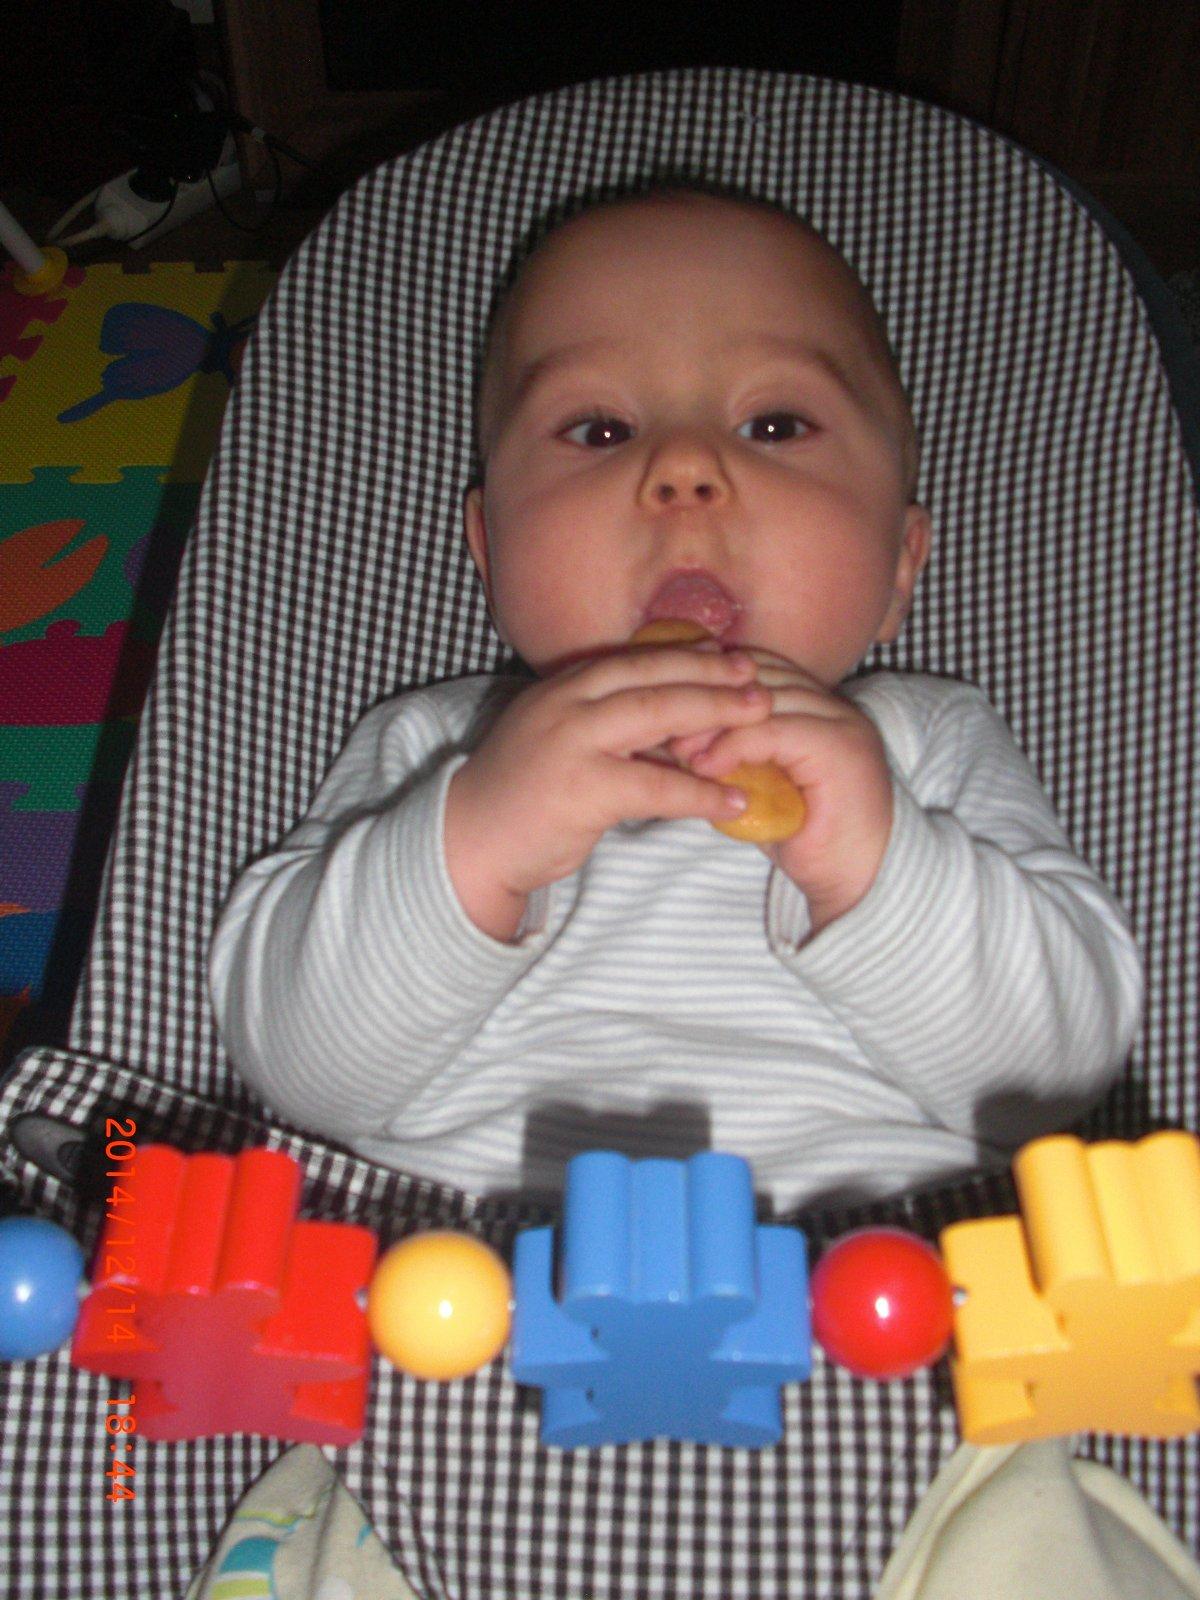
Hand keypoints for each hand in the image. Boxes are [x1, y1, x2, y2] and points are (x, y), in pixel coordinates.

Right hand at [444, 645, 769, 937]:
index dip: (685, 655)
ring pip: (657, 714)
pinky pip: (656, 786)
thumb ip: (607, 726)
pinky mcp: (582, 790)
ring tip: (761, 720)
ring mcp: (572, 743)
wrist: (468, 843)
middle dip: (711, 675)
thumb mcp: (561, 742)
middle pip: (652, 677)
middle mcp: (566, 704)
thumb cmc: (521, 797)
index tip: (728, 656)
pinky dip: (700, 793)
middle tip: (757, 678)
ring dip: (716, 714)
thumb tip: (677, 723)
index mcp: (562, 689)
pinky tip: (731, 801)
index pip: (633, 659)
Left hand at [673, 651, 893, 933]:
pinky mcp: (840, 749)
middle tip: (661, 726)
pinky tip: (705, 767)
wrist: (860, 882)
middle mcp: (835, 705)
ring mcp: (842, 723)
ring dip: (714, 723)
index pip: (759, 668)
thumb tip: (676, 738)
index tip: (668, 705)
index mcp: (819, 706)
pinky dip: (734, 746)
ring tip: (678, 749)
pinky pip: (775, 732)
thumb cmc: (806, 840)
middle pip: (760, 675)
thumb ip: (733, 756)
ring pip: (765, 700)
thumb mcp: (758, 786)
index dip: (712, 681)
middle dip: (707, 697)